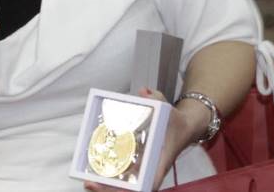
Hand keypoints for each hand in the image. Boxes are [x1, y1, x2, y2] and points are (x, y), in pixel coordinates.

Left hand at [84, 88, 199, 191]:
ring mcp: (145, 169)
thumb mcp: (167, 108)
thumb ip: (156, 98)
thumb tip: (144, 92)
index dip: (135, 189)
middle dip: (110, 189)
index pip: (150, 183)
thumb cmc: (176, 123)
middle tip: (90, 184)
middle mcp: (152, 169)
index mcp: (160, 161)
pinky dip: (111, 178)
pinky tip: (96, 173)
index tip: (122, 189)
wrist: (185, 128)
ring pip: (126, 186)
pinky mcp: (139, 165)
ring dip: (107, 187)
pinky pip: (124, 176)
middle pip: (132, 189)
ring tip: (88, 183)